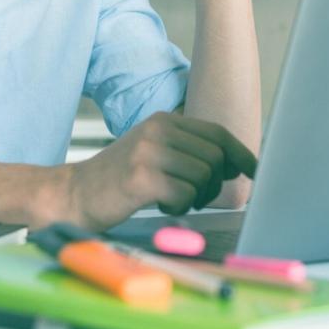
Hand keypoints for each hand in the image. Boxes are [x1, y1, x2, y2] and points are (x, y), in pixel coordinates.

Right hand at [61, 111, 256, 230]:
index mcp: (164, 120)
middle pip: (215, 157)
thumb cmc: (119, 179)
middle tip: (196, 197)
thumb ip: (189, 151)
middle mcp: (157, 130)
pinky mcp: (141, 177)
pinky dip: (180, 207)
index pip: (217, 133)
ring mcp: (148, 152)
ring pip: (203, 176)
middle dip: (214, 184)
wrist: (73, 194)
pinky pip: (185, 195)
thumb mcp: (154, 151)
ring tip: (175, 200)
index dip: (241, 154)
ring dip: (196, 197)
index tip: (255, 170)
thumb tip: (235, 164)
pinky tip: (162, 206)